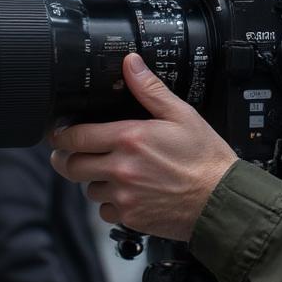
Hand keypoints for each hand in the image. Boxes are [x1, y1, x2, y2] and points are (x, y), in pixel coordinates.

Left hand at [50, 53, 237, 241]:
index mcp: (130, 138)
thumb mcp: (181, 115)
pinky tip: (129, 192)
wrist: (221, 200)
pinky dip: (112, 202)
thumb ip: (150, 89)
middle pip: (71, 165)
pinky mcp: (130, 216)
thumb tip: (131, 64)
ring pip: (88, 189)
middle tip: (72, 154)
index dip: (62, 135)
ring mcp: (124, 195)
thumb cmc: (205, 159)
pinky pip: (105, 211)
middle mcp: (121, 168)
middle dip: (67, 158)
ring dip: (94, 180)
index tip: (60, 134)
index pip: (76, 136)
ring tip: (113, 172)